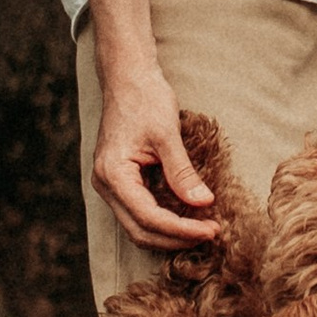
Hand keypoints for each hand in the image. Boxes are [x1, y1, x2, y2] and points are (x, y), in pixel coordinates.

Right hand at [93, 60, 219, 249]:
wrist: (128, 78)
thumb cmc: (145, 99)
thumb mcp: (167, 135)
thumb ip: (182, 172)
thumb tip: (202, 203)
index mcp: (113, 174)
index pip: (148, 217)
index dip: (181, 229)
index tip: (211, 229)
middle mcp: (105, 185)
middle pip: (140, 230)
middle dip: (176, 238)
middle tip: (211, 233)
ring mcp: (110, 185)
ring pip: (138, 226)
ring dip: (169, 234)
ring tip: (201, 230)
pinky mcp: (119, 182)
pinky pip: (139, 212)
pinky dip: (162, 221)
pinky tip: (186, 218)